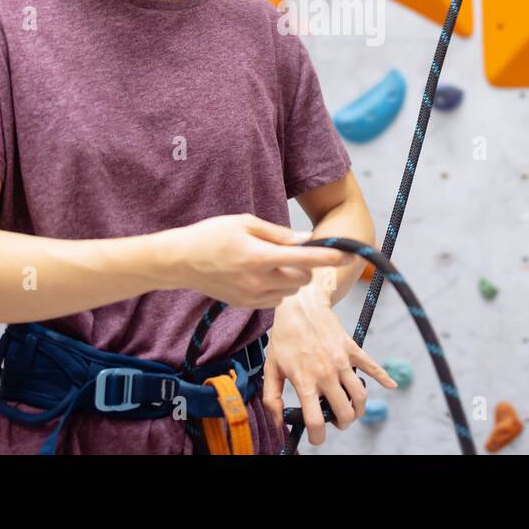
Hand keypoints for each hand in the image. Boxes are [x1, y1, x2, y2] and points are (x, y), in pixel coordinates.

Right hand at [162, 214, 353, 308]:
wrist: (180, 261)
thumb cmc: (211, 235)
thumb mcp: (244, 222)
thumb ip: (278, 233)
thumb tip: (305, 239)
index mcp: (259, 256)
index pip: (304, 259)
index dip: (329, 257)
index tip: (348, 254)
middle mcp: (258, 280)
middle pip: (302, 278)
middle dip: (305, 266)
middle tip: (290, 252)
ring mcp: (251, 297)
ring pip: (291, 291)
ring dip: (292, 278)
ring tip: (272, 262)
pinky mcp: (246, 305)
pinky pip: (276, 300)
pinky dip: (278, 289)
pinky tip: (262, 276)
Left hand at [262, 269, 396, 444]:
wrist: (300, 305)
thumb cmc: (284, 337)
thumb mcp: (271, 368)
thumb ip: (272, 398)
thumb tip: (279, 422)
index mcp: (305, 381)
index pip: (316, 421)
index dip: (317, 437)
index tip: (317, 438)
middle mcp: (325, 374)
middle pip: (343, 413)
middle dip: (341, 423)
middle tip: (335, 420)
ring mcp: (341, 362)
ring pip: (359, 396)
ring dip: (358, 409)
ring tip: (351, 410)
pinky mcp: (352, 349)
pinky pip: (372, 367)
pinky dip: (384, 378)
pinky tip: (391, 385)